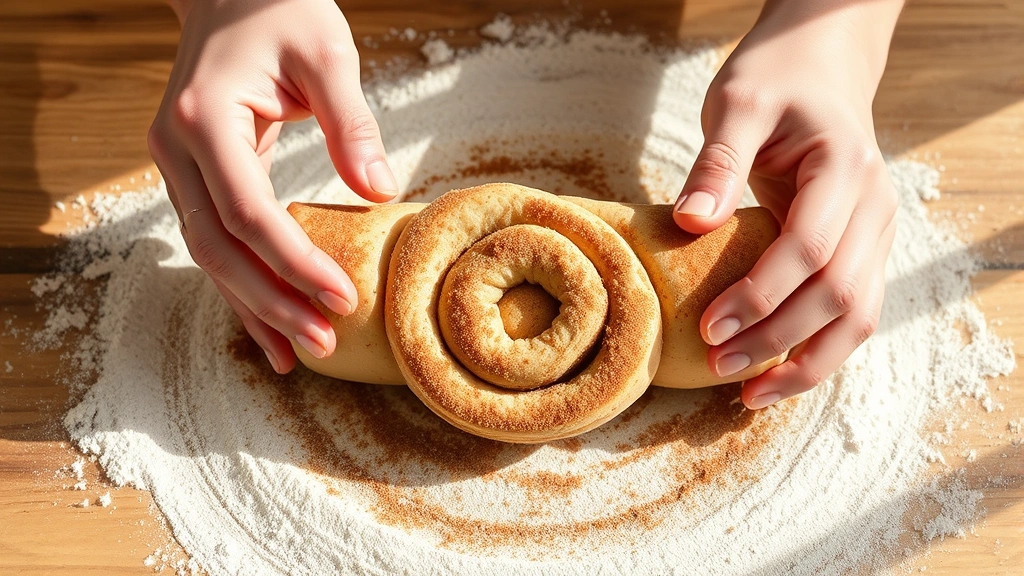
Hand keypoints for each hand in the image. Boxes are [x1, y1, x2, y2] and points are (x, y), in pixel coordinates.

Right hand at [148, 0, 398, 372]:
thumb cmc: (282, 10)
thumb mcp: (327, 54)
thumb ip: (352, 124)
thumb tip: (380, 192)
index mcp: (205, 119)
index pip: (248, 212)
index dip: (295, 261)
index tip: (343, 296)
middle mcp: (176, 149)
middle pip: (219, 248)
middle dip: (272, 301)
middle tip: (323, 342)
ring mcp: (177, 166)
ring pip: (210, 255)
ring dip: (255, 305)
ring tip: (299, 355)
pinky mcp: (195, 175)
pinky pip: (216, 241)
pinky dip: (243, 285)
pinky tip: (269, 326)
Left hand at [673, 0, 903, 408]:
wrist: (820, 70)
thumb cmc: (775, 81)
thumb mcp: (736, 103)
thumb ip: (716, 162)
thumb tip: (689, 223)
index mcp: (845, 168)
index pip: (810, 249)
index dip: (760, 296)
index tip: (709, 327)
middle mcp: (874, 206)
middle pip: (839, 295)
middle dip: (777, 339)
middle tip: (717, 366)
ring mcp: (876, 232)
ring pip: (859, 317)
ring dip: (807, 363)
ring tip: (750, 396)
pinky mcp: (864, 249)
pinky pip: (852, 312)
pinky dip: (818, 350)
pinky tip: (775, 373)